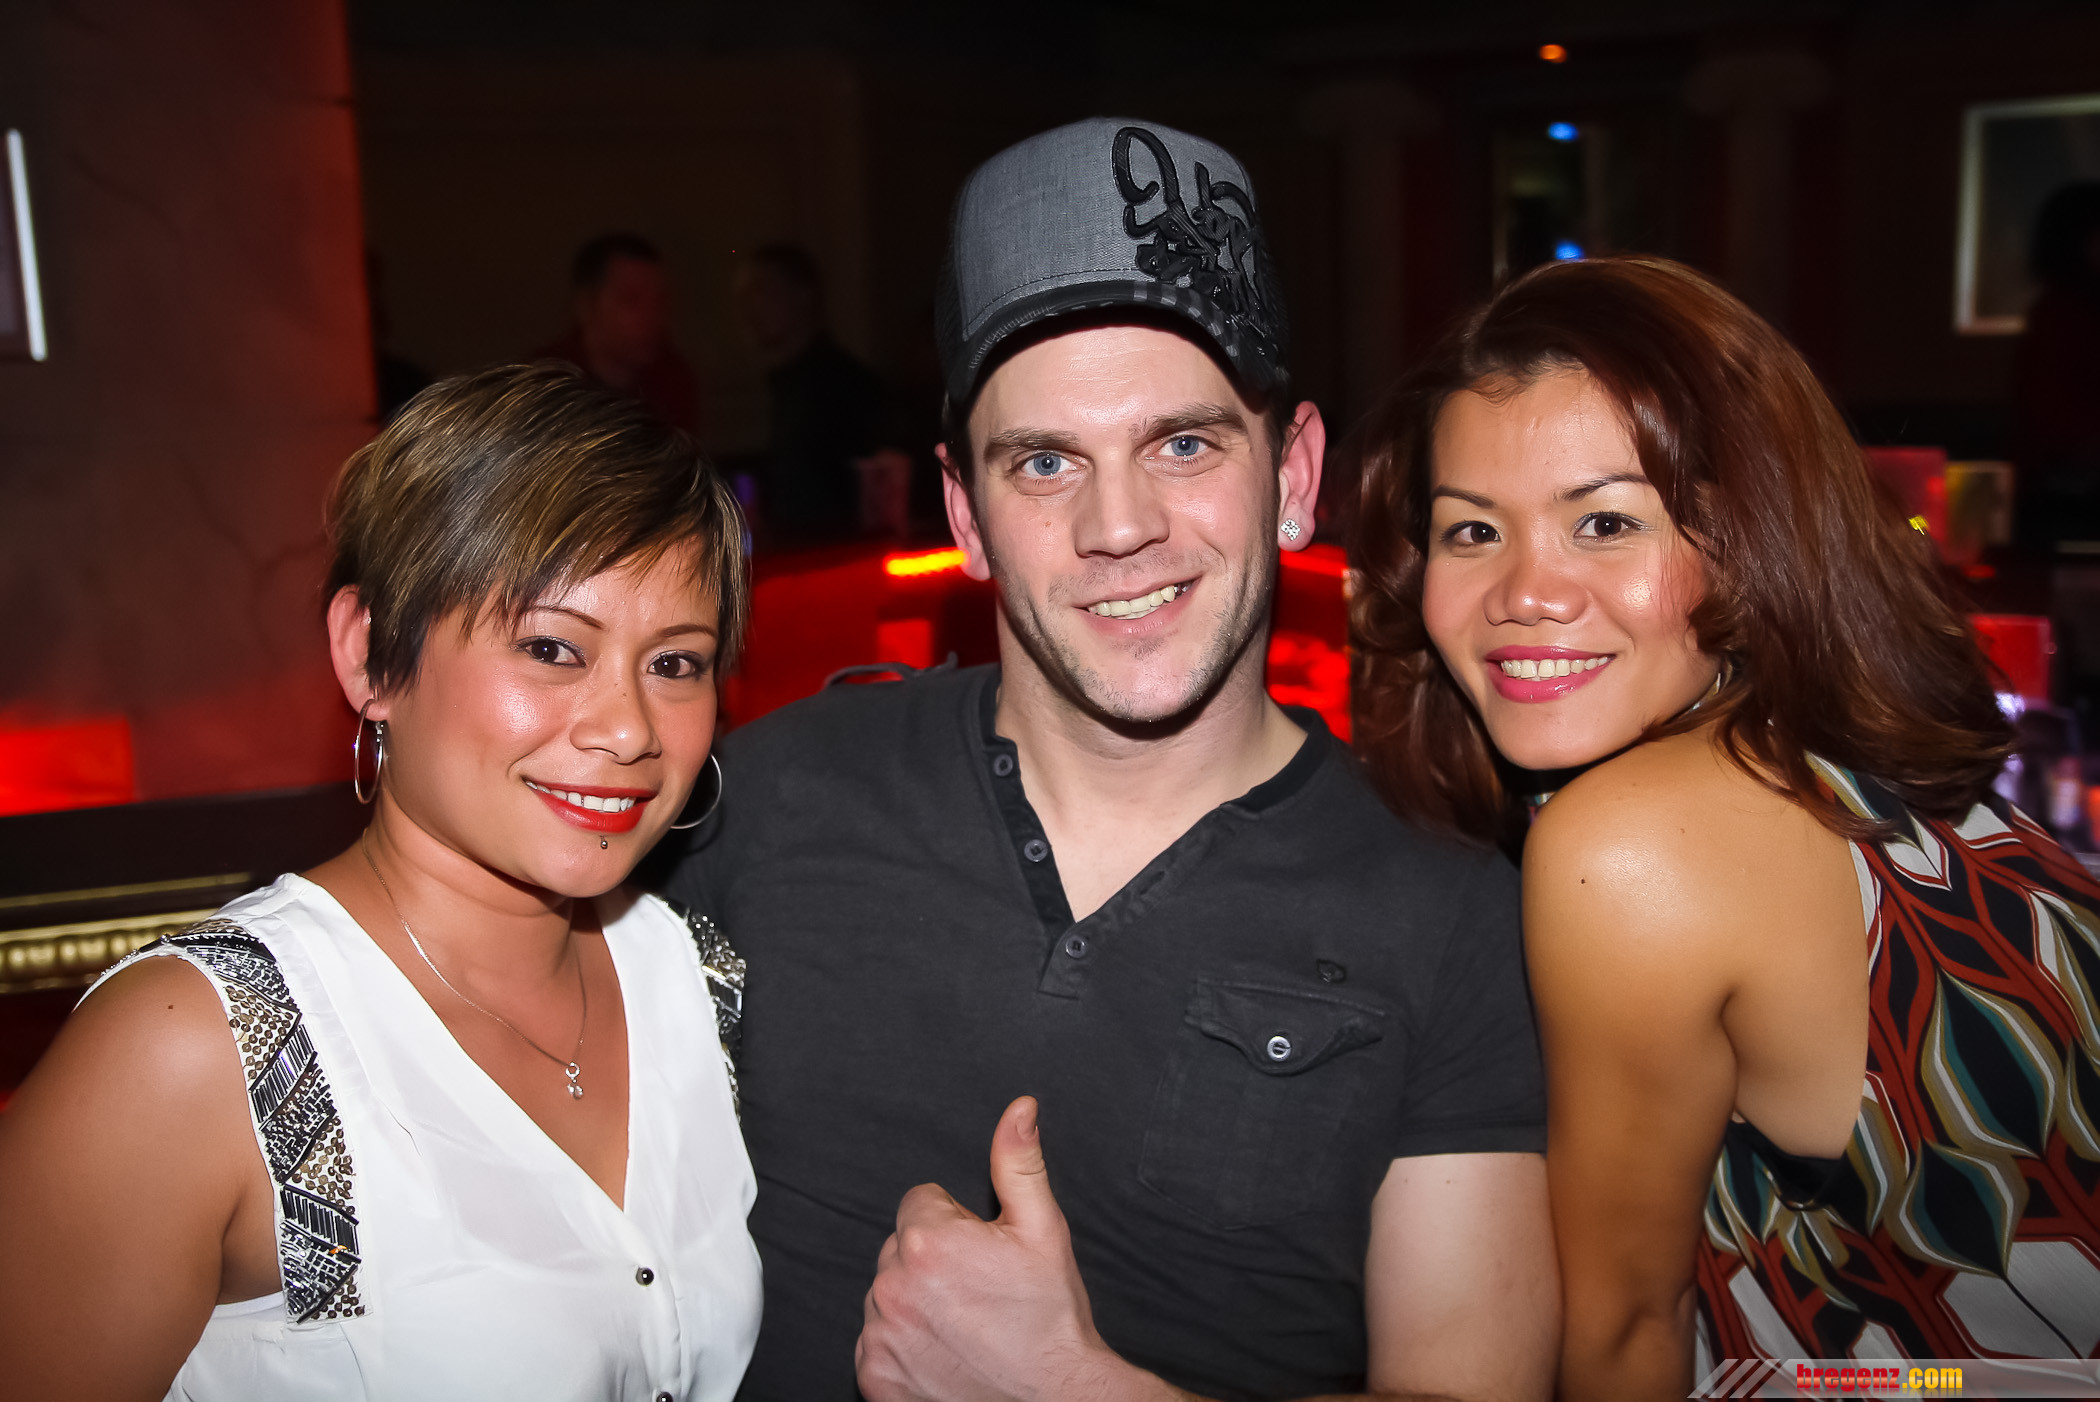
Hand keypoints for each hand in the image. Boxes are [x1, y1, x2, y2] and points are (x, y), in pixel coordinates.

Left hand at [856, 1096, 1146, 1401]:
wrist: (1053, 1396)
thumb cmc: (1049, 1317)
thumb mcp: (1042, 1229)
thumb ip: (1018, 1163)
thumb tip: (1018, 1110)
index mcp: (927, 1241)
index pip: (919, 1204)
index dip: (955, 1225)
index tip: (980, 1253)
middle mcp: (893, 1286)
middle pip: (900, 1249)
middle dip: (932, 1261)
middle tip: (977, 1290)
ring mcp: (880, 1336)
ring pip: (887, 1295)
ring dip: (915, 1303)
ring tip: (963, 1323)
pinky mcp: (876, 1377)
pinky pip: (876, 1343)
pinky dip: (902, 1347)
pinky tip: (943, 1352)